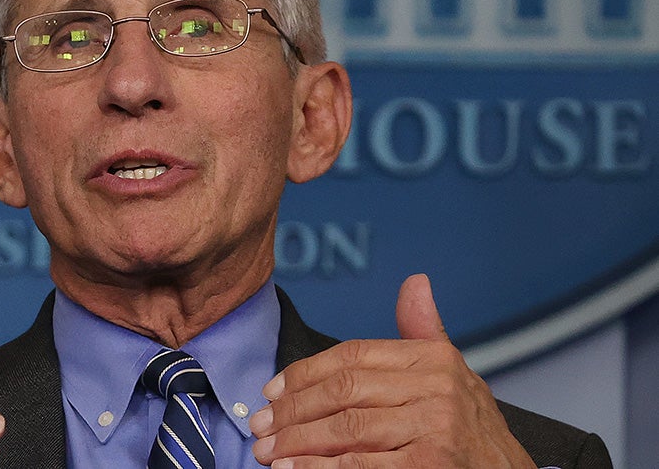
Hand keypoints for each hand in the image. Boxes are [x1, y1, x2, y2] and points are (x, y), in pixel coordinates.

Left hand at [249, 274, 533, 467]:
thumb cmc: (471, 428)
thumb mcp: (451, 373)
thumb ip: (422, 331)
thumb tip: (416, 282)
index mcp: (433, 357)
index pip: (352, 356)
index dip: (305, 373)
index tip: (273, 390)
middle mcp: (437, 386)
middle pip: (343, 391)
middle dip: (293, 411)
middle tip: (261, 427)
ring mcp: (436, 426)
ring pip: (347, 429)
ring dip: (299, 443)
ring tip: (269, 452)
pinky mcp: (433, 463)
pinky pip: (362, 464)